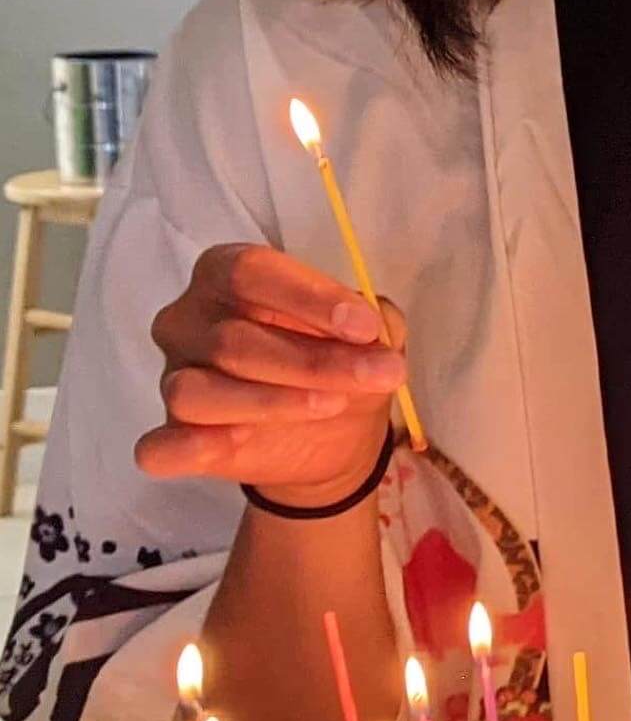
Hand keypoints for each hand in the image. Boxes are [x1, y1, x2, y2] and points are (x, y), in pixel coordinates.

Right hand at [136, 243, 407, 507]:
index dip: (309, 297)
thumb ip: (370, 321)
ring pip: (196, 392)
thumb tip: (369, 333)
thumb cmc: (338, 354)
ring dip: (271, 402)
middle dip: (313, 360)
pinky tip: (238, 443)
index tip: (365, 327)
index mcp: (225, 273)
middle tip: (379, 375)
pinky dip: (190, 448)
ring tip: (332, 404)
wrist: (333, 430)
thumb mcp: (367, 330)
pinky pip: (161, 447)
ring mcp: (173, 378)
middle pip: (232, 338)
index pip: (250, 272)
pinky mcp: (172, 436)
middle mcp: (188, 320)